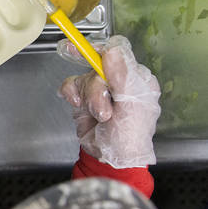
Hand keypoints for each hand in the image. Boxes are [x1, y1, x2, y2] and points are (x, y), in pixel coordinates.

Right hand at [57, 35, 160, 167]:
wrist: (109, 158)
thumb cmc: (128, 137)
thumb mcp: (132, 106)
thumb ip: (122, 76)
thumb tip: (112, 51)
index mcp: (137, 80)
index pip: (120, 53)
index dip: (103, 51)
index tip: (89, 52)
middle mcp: (118, 82)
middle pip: (97, 66)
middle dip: (97, 89)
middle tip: (103, 109)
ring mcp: (100, 90)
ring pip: (84, 77)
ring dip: (88, 97)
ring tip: (97, 115)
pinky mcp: (83, 98)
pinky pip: (70, 84)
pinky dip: (70, 93)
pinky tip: (76, 104)